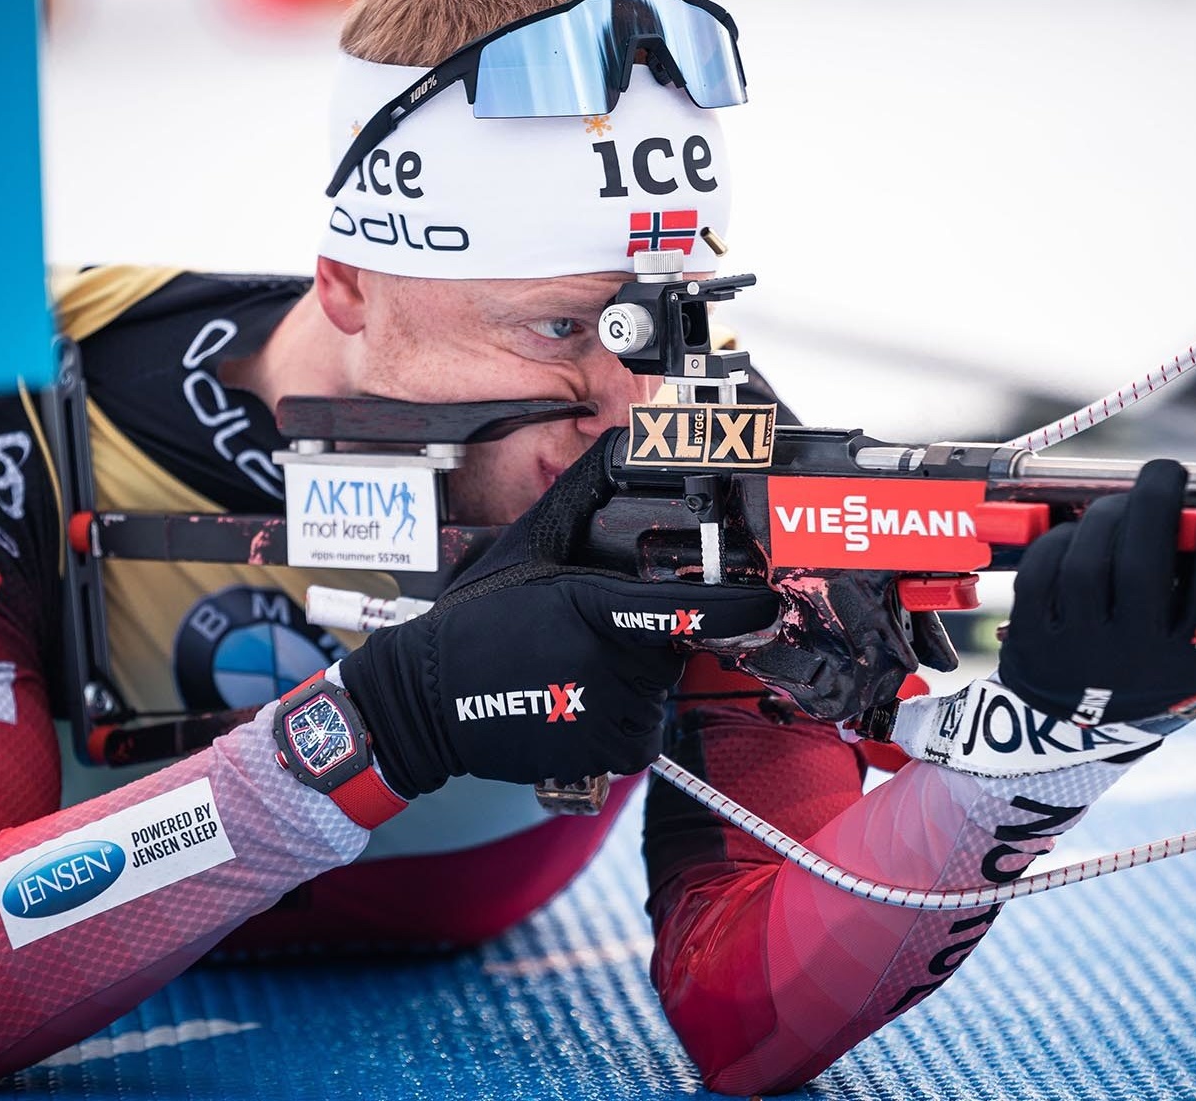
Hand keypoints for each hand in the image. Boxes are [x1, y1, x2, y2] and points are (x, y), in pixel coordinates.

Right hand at [340, 434, 779, 794]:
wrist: (429, 699)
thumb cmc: (477, 621)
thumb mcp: (527, 543)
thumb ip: (582, 494)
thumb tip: (620, 443)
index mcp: (595, 605)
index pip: (685, 607)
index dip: (735, 606)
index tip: (765, 601)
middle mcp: (610, 662)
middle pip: (670, 645)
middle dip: (646, 637)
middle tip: (589, 633)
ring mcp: (610, 712)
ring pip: (657, 691)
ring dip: (633, 681)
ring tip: (574, 670)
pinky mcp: (605, 752)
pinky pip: (641, 733)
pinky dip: (621, 720)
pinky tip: (578, 703)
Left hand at [997, 459, 1195, 724]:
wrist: (1078, 719)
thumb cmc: (1158, 659)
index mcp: (1195, 657)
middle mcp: (1138, 659)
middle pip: (1143, 564)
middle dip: (1156, 499)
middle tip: (1168, 470)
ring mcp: (1079, 651)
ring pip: (1089, 561)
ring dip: (1108, 515)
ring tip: (1123, 503)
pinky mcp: (1032, 640)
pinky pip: (1044, 570)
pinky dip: (1060, 540)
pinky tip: (1078, 533)